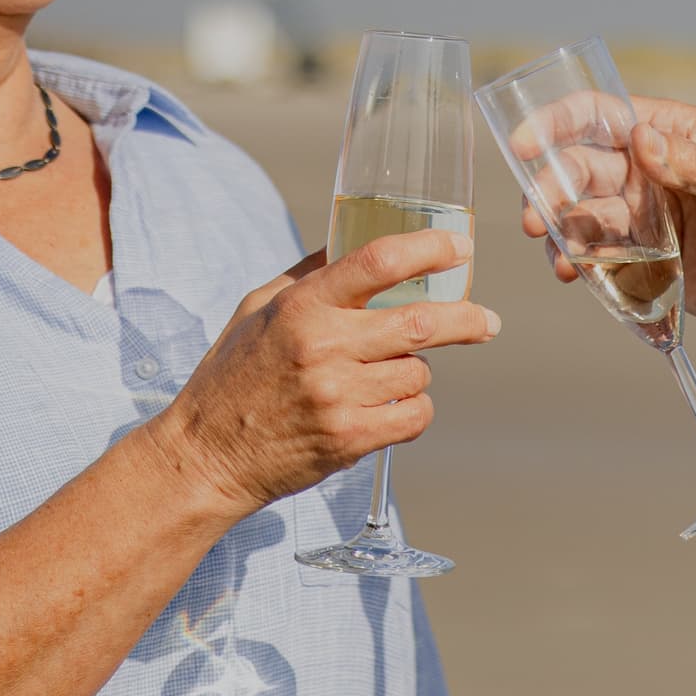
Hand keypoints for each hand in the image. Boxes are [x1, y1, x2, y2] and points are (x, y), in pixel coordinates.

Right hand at [148, 227, 496, 512]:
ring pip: (419, 373)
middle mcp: (322, 347)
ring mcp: (338, 396)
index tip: (460, 248)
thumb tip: (355, 241)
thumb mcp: (257, 308)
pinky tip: (390, 409)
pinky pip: (414, 417)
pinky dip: (413, 411)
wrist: (208, 455)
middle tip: (487, 320)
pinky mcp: (350, 439)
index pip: (377, 262)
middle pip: (420, 323)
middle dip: (466, 319)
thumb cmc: (233, 375)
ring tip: (385, 377)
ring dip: (416, 372)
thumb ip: (308, 275)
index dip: (428, 249)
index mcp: (302, 306)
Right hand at [520, 96, 695, 391]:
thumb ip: (692, 166)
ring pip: (585, 216)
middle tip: (534, 221)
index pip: (604, 116)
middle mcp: (658, 174)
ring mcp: (653, 221)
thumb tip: (640, 137)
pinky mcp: (653, 265)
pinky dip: (582, 265)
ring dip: (562, 232)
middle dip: (551, 189)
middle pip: (582, 169)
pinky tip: (576, 276)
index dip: (559, 124)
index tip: (524, 144)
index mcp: (680, 138)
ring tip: (561, 258)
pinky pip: (603, 259)